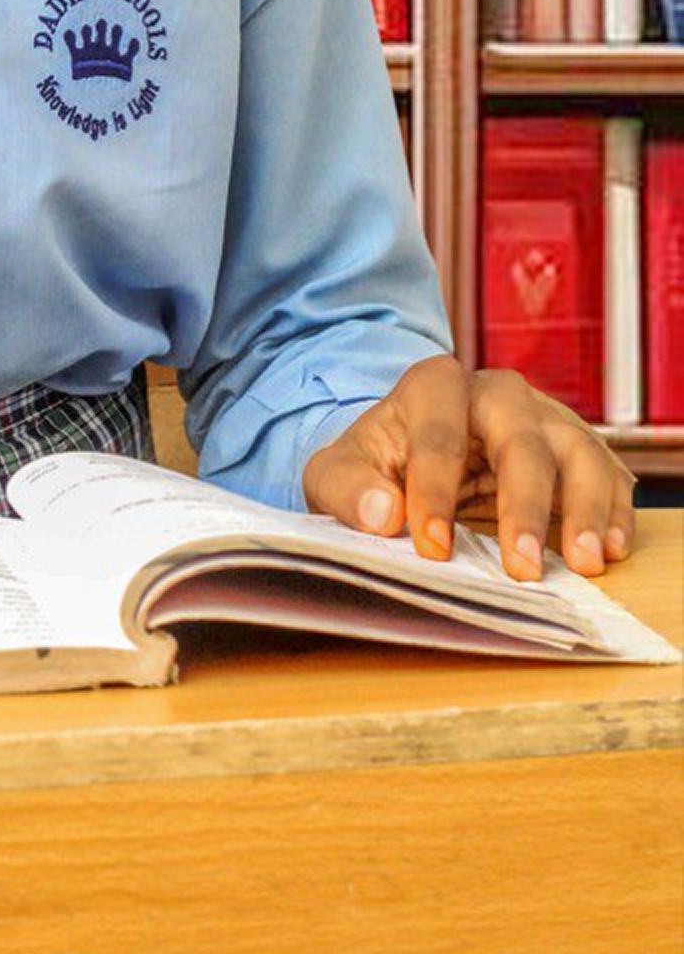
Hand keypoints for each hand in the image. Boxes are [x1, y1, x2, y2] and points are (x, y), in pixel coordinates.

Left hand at [299, 354, 636, 584]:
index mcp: (433, 386)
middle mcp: (497, 392)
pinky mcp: (575, 448)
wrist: (410, 455)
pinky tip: (611, 549)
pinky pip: (607, 471)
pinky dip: (614, 510)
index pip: (438, 436)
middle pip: (520, 439)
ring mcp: (544, 417)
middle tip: (524, 567)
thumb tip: (382, 514)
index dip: (434, 492)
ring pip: (577, 450)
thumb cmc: (377, 465)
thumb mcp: (339, 473)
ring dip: (586, 508)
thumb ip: (348, 489)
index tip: (433, 547)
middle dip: (523, 504)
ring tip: (586, 562)